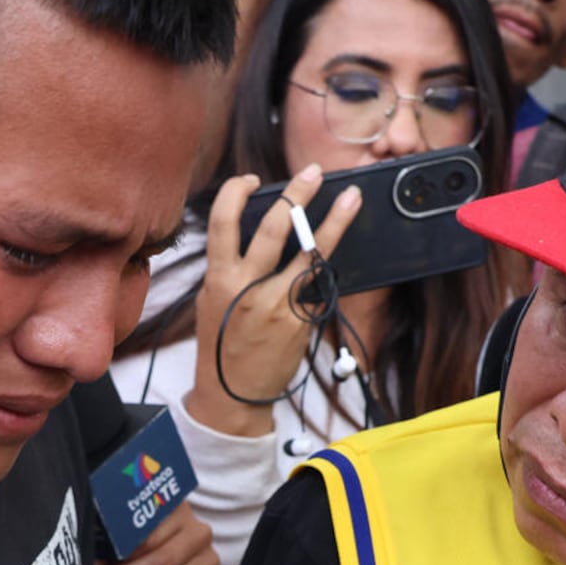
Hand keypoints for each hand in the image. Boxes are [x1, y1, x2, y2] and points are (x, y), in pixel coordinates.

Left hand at [94, 506, 220, 564]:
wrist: (176, 542)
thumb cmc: (144, 533)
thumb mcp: (132, 522)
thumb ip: (115, 531)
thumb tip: (95, 557)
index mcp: (178, 510)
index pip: (149, 536)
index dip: (119, 556)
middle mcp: (199, 534)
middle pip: (161, 564)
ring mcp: (209, 562)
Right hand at [185, 166, 357, 437]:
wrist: (234, 392)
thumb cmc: (221, 342)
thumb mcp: (214, 299)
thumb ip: (232, 266)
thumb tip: (258, 231)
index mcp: (219, 277)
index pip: (223, 221)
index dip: (237, 193)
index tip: (253, 180)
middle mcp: (247, 287)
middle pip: (274, 229)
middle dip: (296, 196)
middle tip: (313, 172)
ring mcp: (277, 304)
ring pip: (310, 254)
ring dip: (334, 223)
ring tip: (351, 199)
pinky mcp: (300, 320)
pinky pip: (316, 286)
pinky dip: (324, 268)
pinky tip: (334, 252)